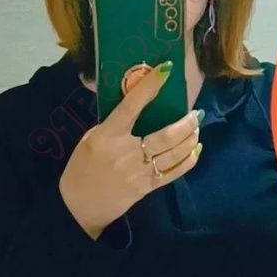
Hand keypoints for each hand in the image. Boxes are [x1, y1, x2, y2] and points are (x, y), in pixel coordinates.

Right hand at [59, 62, 201, 238]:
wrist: (79, 206)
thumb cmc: (82, 168)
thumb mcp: (91, 139)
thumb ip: (113, 124)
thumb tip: (136, 105)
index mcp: (107, 135)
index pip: (132, 105)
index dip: (150, 86)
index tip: (166, 70)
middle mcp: (126, 152)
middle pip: (165, 135)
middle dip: (186, 123)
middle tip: (196, 114)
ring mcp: (139, 171)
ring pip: (174, 153)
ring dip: (190, 139)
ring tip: (196, 128)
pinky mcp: (147, 187)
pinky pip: (174, 172)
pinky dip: (188, 160)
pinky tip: (195, 150)